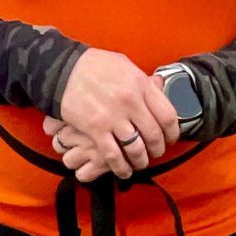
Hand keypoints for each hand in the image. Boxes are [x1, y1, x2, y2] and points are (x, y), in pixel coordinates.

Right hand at [43, 48, 179, 179]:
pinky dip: (121, 167)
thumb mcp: (125, 65)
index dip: (173, 132)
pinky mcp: (95, 130)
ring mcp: (113, 117)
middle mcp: (130, 102)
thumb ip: (143, 81)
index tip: (171, 137)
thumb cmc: (93, 65)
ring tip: (141, 162)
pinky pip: (113, 155)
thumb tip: (159, 87)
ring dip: (141, 160)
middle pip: (154, 135)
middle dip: (158, 148)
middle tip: (156, 152)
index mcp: (140, 85)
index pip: (167, 115)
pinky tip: (124, 170)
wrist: (62, 69)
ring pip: (136, 148)